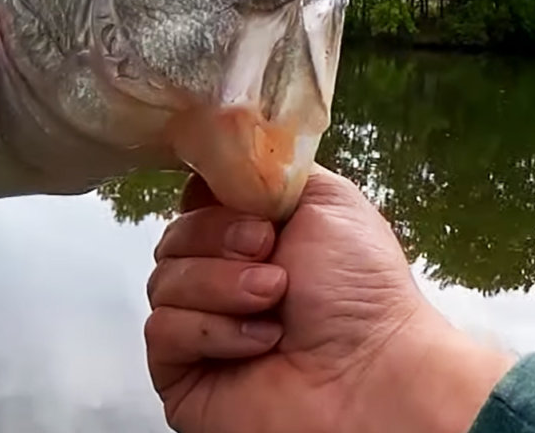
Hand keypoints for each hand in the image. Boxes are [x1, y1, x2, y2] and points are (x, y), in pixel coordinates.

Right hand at [143, 165, 515, 432]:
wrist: (372, 371)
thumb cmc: (364, 295)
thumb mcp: (327, 199)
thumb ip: (266, 170)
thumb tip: (219, 162)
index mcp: (248, 241)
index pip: (190, 205)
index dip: (213, 204)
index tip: (259, 216)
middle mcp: (221, 282)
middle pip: (171, 239)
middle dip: (219, 244)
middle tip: (272, 260)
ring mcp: (199, 328)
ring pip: (162, 281)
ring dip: (222, 287)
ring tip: (272, 303)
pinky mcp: (181, 372)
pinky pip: (162, 329)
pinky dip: (211, 330)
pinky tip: (258, 342)